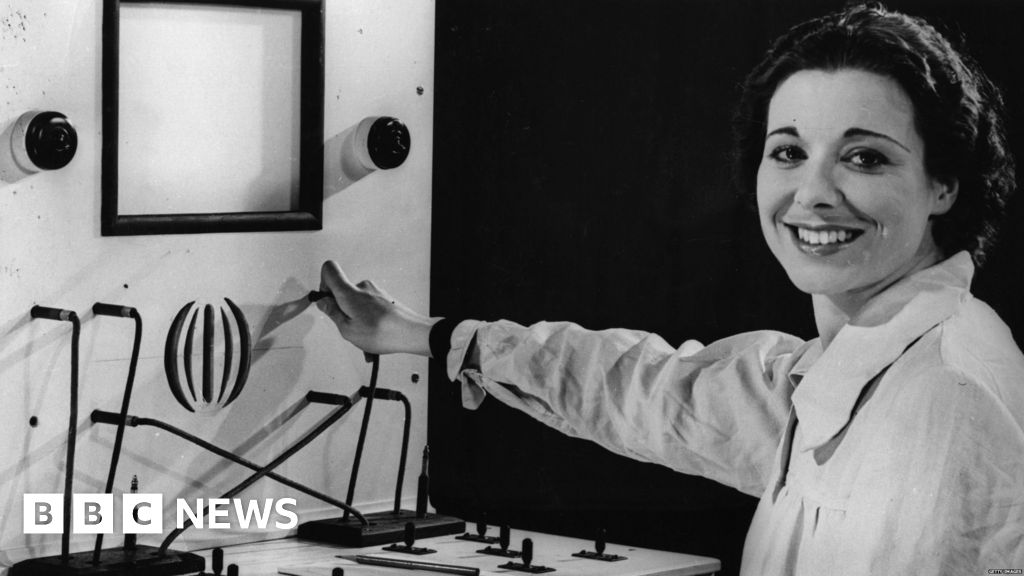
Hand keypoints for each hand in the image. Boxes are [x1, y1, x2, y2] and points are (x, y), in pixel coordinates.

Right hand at [317, 260, 437, 355]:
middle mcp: (363, 287)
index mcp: (349, 292)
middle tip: (349, 329)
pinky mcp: (384, 298)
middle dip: (342, 311)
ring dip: (357, 321)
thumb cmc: (382, 332)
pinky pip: (369, 308)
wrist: (412, 333)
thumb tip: (323, 302)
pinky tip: (374, 339)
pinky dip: (368, 322)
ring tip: (365, 341)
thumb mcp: (347, 329)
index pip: (329, 269)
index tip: (327, 302)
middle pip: (342, 291)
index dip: (322, 284)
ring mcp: (375, 292)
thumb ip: (332, 313)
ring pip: (357, 304)